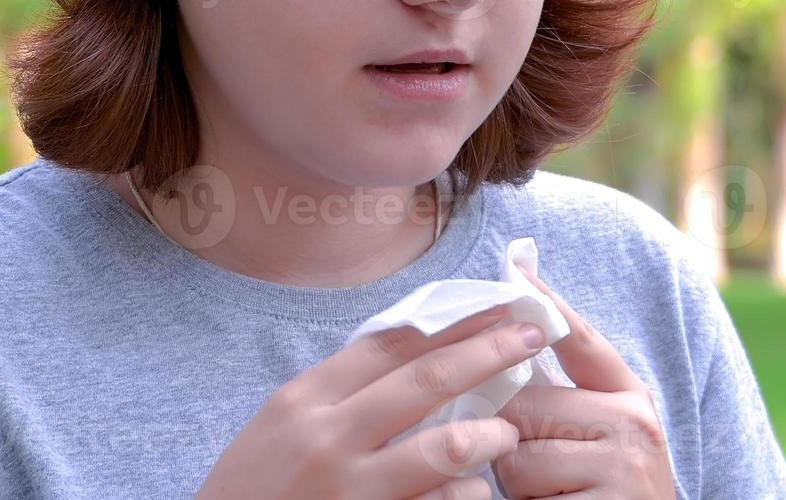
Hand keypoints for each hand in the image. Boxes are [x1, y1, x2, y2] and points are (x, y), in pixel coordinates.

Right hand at [197, 304, 544, 498]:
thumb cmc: (253, 493)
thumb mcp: (279, 429)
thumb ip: (334, 396)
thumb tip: (403, 355)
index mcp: (303, 400)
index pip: (389, 344)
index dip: (448, 321)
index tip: (492, 304)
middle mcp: (328, 436)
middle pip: (425, 377)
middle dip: (488, 349)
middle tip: (532, 334)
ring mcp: (351, 488)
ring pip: (446, 444)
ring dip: (490, 432)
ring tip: (509, 430)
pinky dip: (469, 495)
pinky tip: (479, 492)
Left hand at [492, 268, 675, 498]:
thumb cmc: (608, 492)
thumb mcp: (603, 436)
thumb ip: (564, 395)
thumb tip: (504, 344)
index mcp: (632, 398)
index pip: (583, 341)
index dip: (547, 306)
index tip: (515, 269)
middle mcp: (636, 425)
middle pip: (524, 406)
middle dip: (511, 439)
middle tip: (542, 467)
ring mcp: (625, 471)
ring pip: (516, 458)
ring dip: (516, 486)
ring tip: (554, 496)